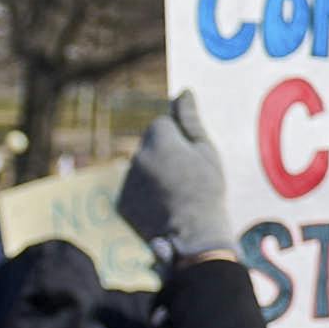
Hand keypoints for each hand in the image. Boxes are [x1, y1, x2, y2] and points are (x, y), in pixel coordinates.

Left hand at [119, 95, 241, 266]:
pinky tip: (163, 208)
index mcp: (158, 138)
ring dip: (154, 175)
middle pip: (149, 145)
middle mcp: (136, 155)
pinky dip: (145, 195)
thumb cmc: (207, 190)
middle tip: (186, 179)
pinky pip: (133, 190)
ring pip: (141, 167)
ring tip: (175, 196)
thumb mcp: (206, 151)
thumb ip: (190, 119)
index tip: (192, 160)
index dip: (180, 140)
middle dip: (164, 155)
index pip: (162, 124)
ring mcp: (126, 180)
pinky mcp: (121, 202)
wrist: (194, 235)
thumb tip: (183, 92)